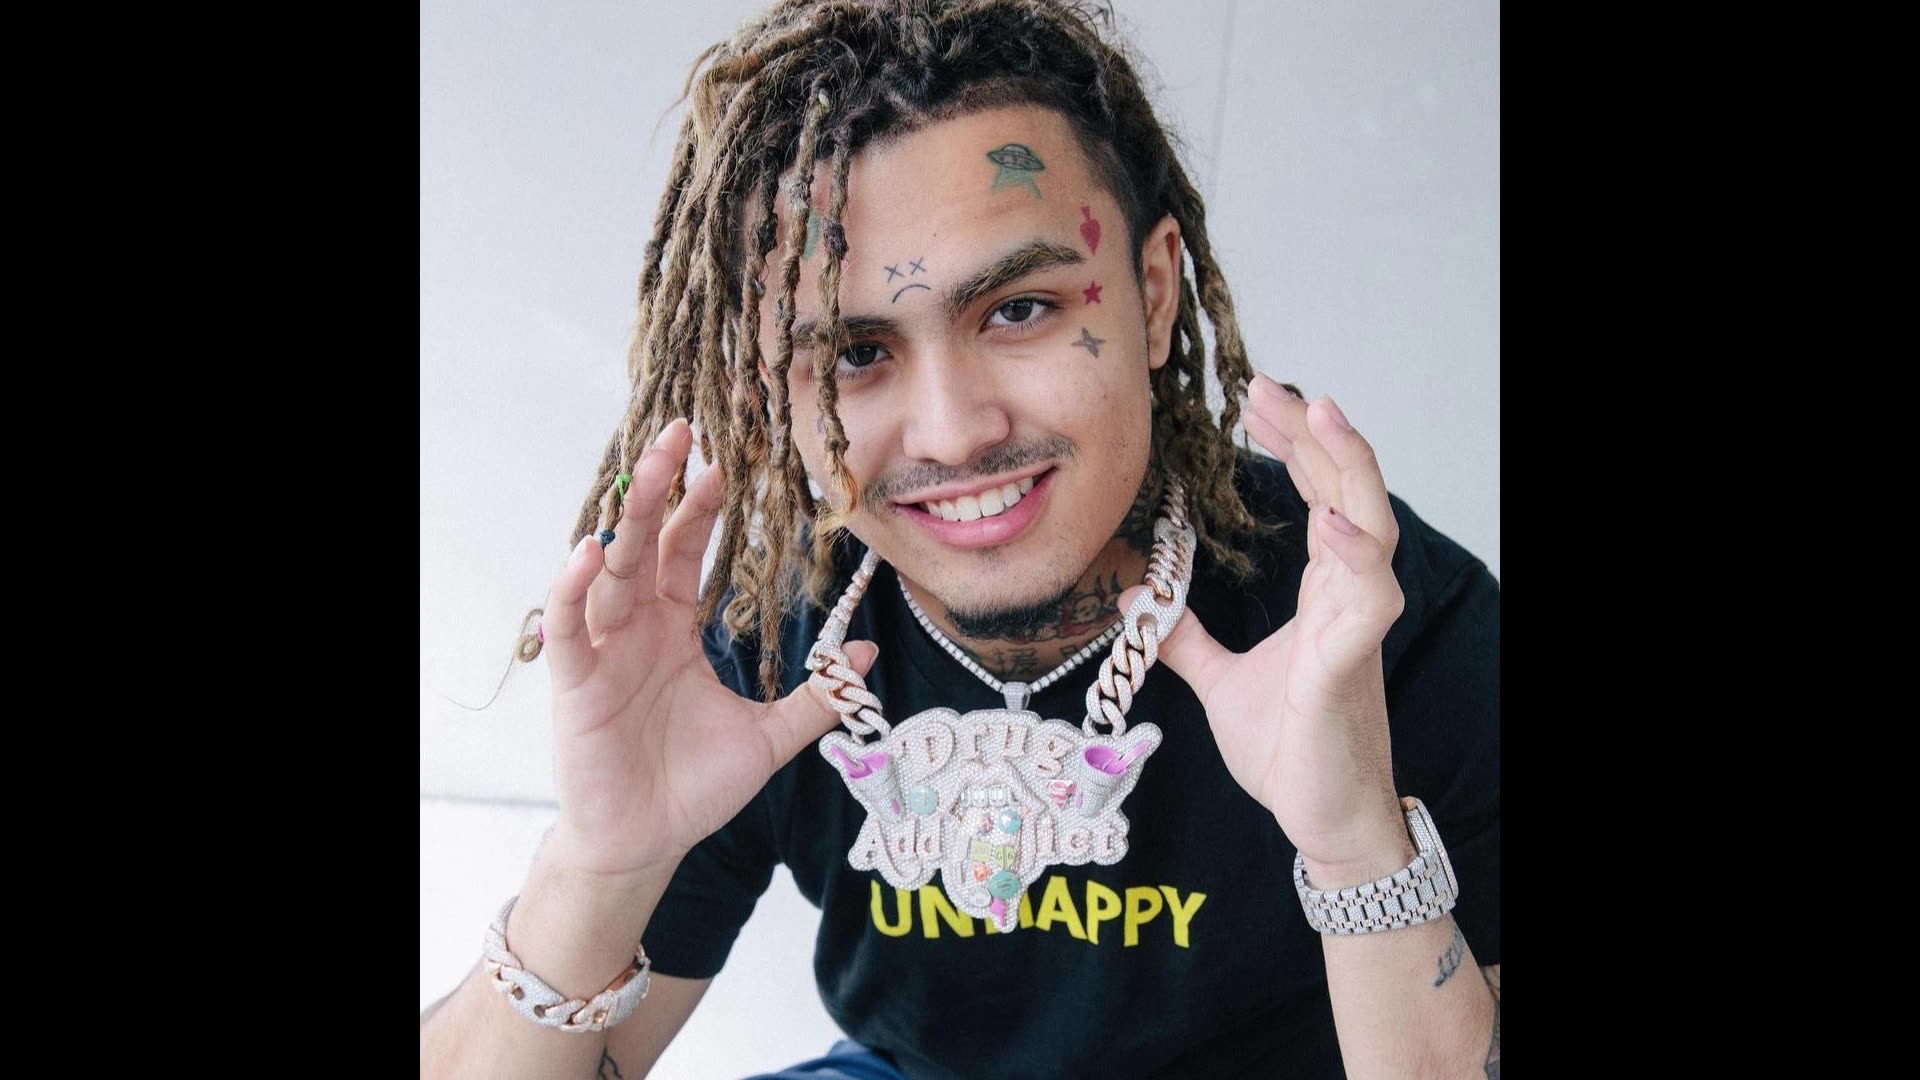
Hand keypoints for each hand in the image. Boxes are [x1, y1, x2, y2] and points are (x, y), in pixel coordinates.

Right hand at [537, 418, 877, 878]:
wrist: (648, 843)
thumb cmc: (695, 787)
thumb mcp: (768, 737)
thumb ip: (816, 696)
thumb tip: (865, 656)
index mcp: (674, 630)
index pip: (684, 551)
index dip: (700, 507)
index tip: (724, 461)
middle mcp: (634, 628)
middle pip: (644, 541)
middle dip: (661, 486)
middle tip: (682, 430)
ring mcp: (602, 651)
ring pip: (608, 569)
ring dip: (626, 517)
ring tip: (649, 467)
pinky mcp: (576, 683)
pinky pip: (571, 625)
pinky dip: (575, 587)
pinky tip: (593, 551)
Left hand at [1132, 374, 1408, 870]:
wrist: (1320, 819)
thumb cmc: (1288, 750)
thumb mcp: (1221, 682)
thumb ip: (1188, 639)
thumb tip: (1141, 603)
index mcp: (1325, 593)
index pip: (1321, 496)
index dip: (1295, 445)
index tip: (1254, 402)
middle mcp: (1349, 598)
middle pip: (1349, 492)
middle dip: (1316, 435)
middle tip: (1271, 385)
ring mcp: (1356, 629)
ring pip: (1375, 528)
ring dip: (1350, 470)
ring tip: (1322, 416)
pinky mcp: (1349, 669)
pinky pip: (1369, 602)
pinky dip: (1356, 559)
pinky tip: (1333, 525)